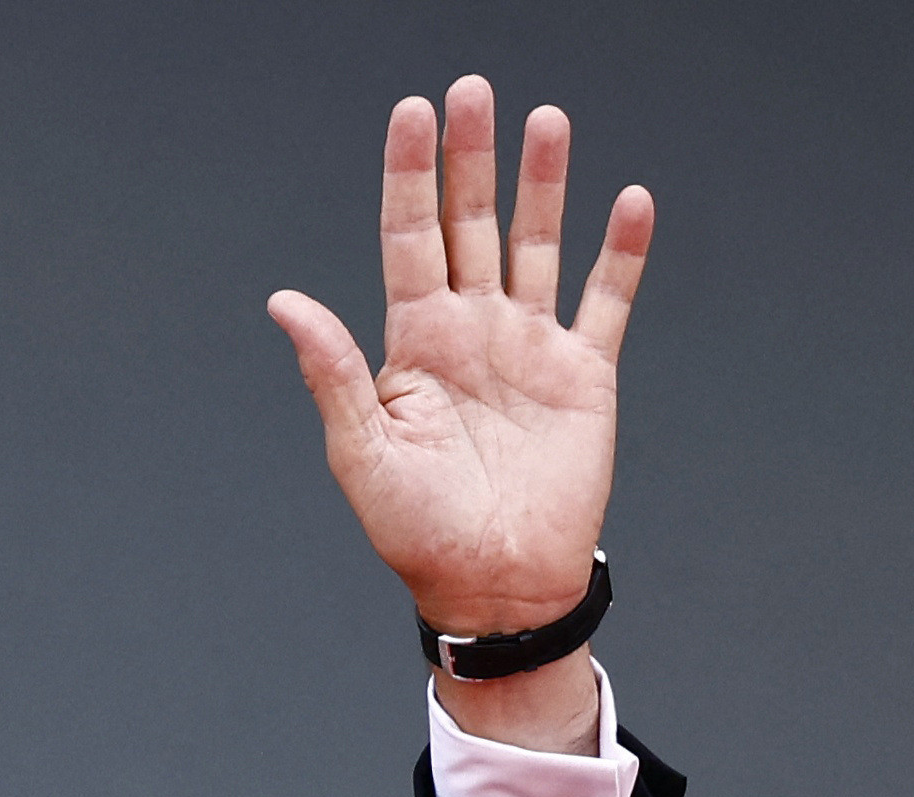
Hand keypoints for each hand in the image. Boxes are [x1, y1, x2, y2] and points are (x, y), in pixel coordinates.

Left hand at [269, 77, 652, 635]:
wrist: (495, 587)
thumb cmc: (417, 534)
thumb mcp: (362, 453)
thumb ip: (331, 372)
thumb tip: (283, 301)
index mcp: (413, 344)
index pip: (408, 237)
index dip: (409, 175)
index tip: (412, 112)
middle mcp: (471, 332)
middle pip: (471, 224)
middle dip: (471, 158)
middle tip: (472, 92)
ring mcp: (529, 348)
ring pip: (536, 244)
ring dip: (543, 184)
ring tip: (547, 119)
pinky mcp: (584, 375)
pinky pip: (606, 299)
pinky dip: (621, 252)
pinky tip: (629, 200)